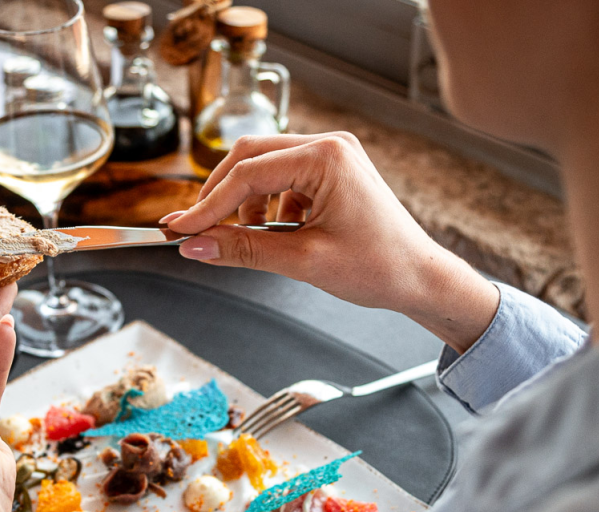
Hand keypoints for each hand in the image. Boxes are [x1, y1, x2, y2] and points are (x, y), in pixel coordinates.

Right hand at [167, 133, 498, 351]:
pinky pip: (281, 180)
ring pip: (262, 168)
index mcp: (326, 157)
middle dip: (218, 196)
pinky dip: (265, 207)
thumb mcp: (303, 262)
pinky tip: (272, 234)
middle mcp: (328, 145)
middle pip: (248, 158)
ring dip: (242, 203)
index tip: (178, 229)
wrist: (419, 278)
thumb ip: (243, 250)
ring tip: (243, 240)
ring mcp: (330, 155)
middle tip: (191, 230)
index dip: (207, 205)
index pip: (247, 174)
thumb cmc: (378, 268)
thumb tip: (194, 246)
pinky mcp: (330, 171)